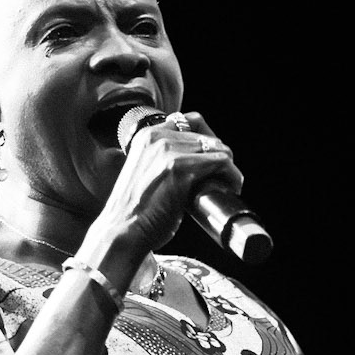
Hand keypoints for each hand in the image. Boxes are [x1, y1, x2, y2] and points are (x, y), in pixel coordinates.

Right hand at [88, 110, 242, 260]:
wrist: (122, 232)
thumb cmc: (134, 214)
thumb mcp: (144, 175)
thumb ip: (161, 163)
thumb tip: (193, 168)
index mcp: (146, 136)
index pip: (187, 122)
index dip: (205, 139)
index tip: (211, 160)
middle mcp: (157, 137)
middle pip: (207, 135)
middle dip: (220, 155)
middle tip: (222, 178)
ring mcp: (168, 151)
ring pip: (218, 148)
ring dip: (229, 168)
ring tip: (228, 185)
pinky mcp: (180, 169)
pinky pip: (221, 162)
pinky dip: (232, 175)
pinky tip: (231, 188)